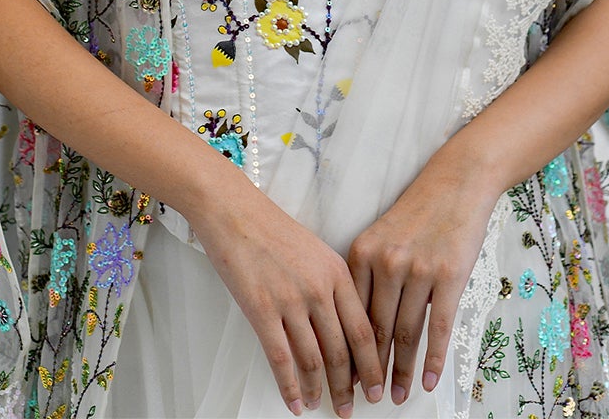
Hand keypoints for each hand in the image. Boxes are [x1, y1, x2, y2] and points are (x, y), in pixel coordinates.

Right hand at [191, 185, 385, 416]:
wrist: (234, 209)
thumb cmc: (272, 229)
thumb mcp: (315, 251)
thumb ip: (331, 286)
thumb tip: (340, 329)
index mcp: (337, 271)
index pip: (364, 329)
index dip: (372, 364)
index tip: (375, 386)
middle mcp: (319, 287)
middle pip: (342, 350)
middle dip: (349, 386)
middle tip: (351, 408)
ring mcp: (290, 299)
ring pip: (314, 359)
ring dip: (318, 390)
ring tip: (319, 405)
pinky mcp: (261, 308)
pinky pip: (280, 358)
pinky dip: (288, 387)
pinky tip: (292, 402)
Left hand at [346, 157, 498, 405]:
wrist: (456, 183)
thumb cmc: (417, 213)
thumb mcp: (381, 237)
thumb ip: (369, 276)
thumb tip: (357, 327)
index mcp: (361, 253)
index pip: (350, 314)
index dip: (346, 350)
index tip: (343, 377)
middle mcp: (386, 262)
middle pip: (375, 329)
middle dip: (370, 370)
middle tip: (366, 399)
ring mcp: (418, 269)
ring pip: (406, 333)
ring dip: (402, 371)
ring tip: (398, 397)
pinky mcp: (449, 276)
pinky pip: (438, 327)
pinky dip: (433, 360)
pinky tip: (429, 382)